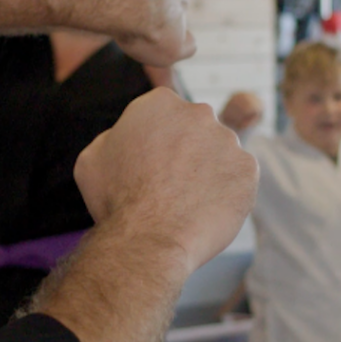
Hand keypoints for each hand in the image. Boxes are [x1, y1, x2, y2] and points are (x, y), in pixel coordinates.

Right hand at [75, 89, 257, 273]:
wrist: (149, 238)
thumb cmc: (116, 200)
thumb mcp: (93, 159)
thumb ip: (113, 138)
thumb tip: (124, 138)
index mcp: (159, 103)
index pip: (165, 117)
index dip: (157, 143)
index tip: (151, 166)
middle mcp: (198, 113)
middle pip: (196, 132)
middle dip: (187, 154)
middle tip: (170, 187)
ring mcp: (228, 140)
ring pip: (220, 156)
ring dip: (209, 174)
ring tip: (188, 204)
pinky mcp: (248, 168)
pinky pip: (239, 180)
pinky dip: (228, 195)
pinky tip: (207, 211)